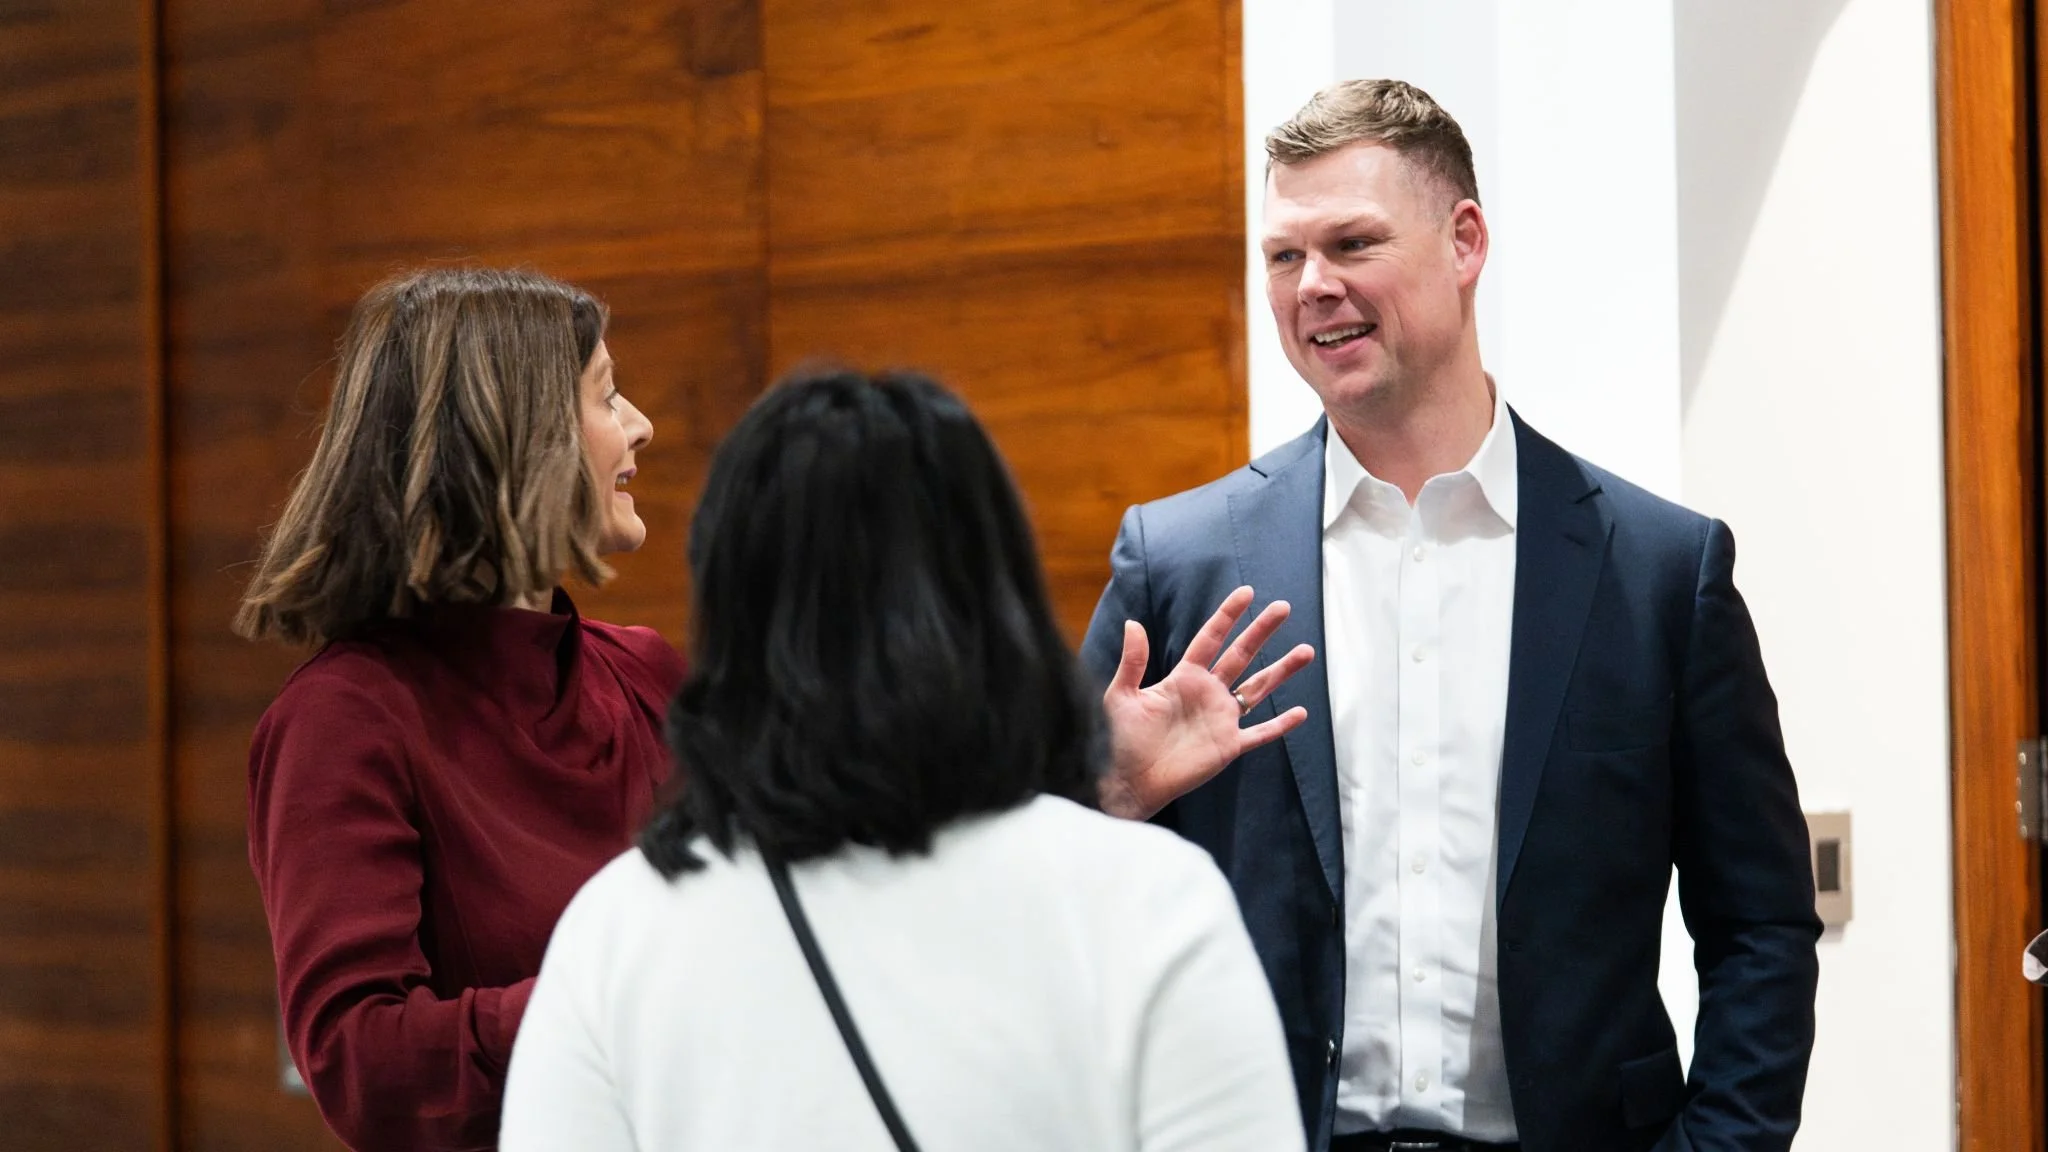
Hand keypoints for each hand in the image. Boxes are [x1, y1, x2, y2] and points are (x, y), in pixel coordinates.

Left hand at [1098, 586, 1315, 820]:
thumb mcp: (1122, 695)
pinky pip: (1260, 733)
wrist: (1128, 780)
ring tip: (1307, 651)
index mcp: (1184, 677)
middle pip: (1242, 655)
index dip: (1228, 615)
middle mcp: (1207, 693)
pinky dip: (1280, 725)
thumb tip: (1133, 623)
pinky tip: (1300, 713)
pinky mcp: (1228, 746)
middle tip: (1284, 608)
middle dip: (1262, 631)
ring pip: (1258, 688)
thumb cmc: (1119, 738)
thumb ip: (1133, 661)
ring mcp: (1221, 719)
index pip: (1211, 638)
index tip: (1246, 592)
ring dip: (1282, 670)